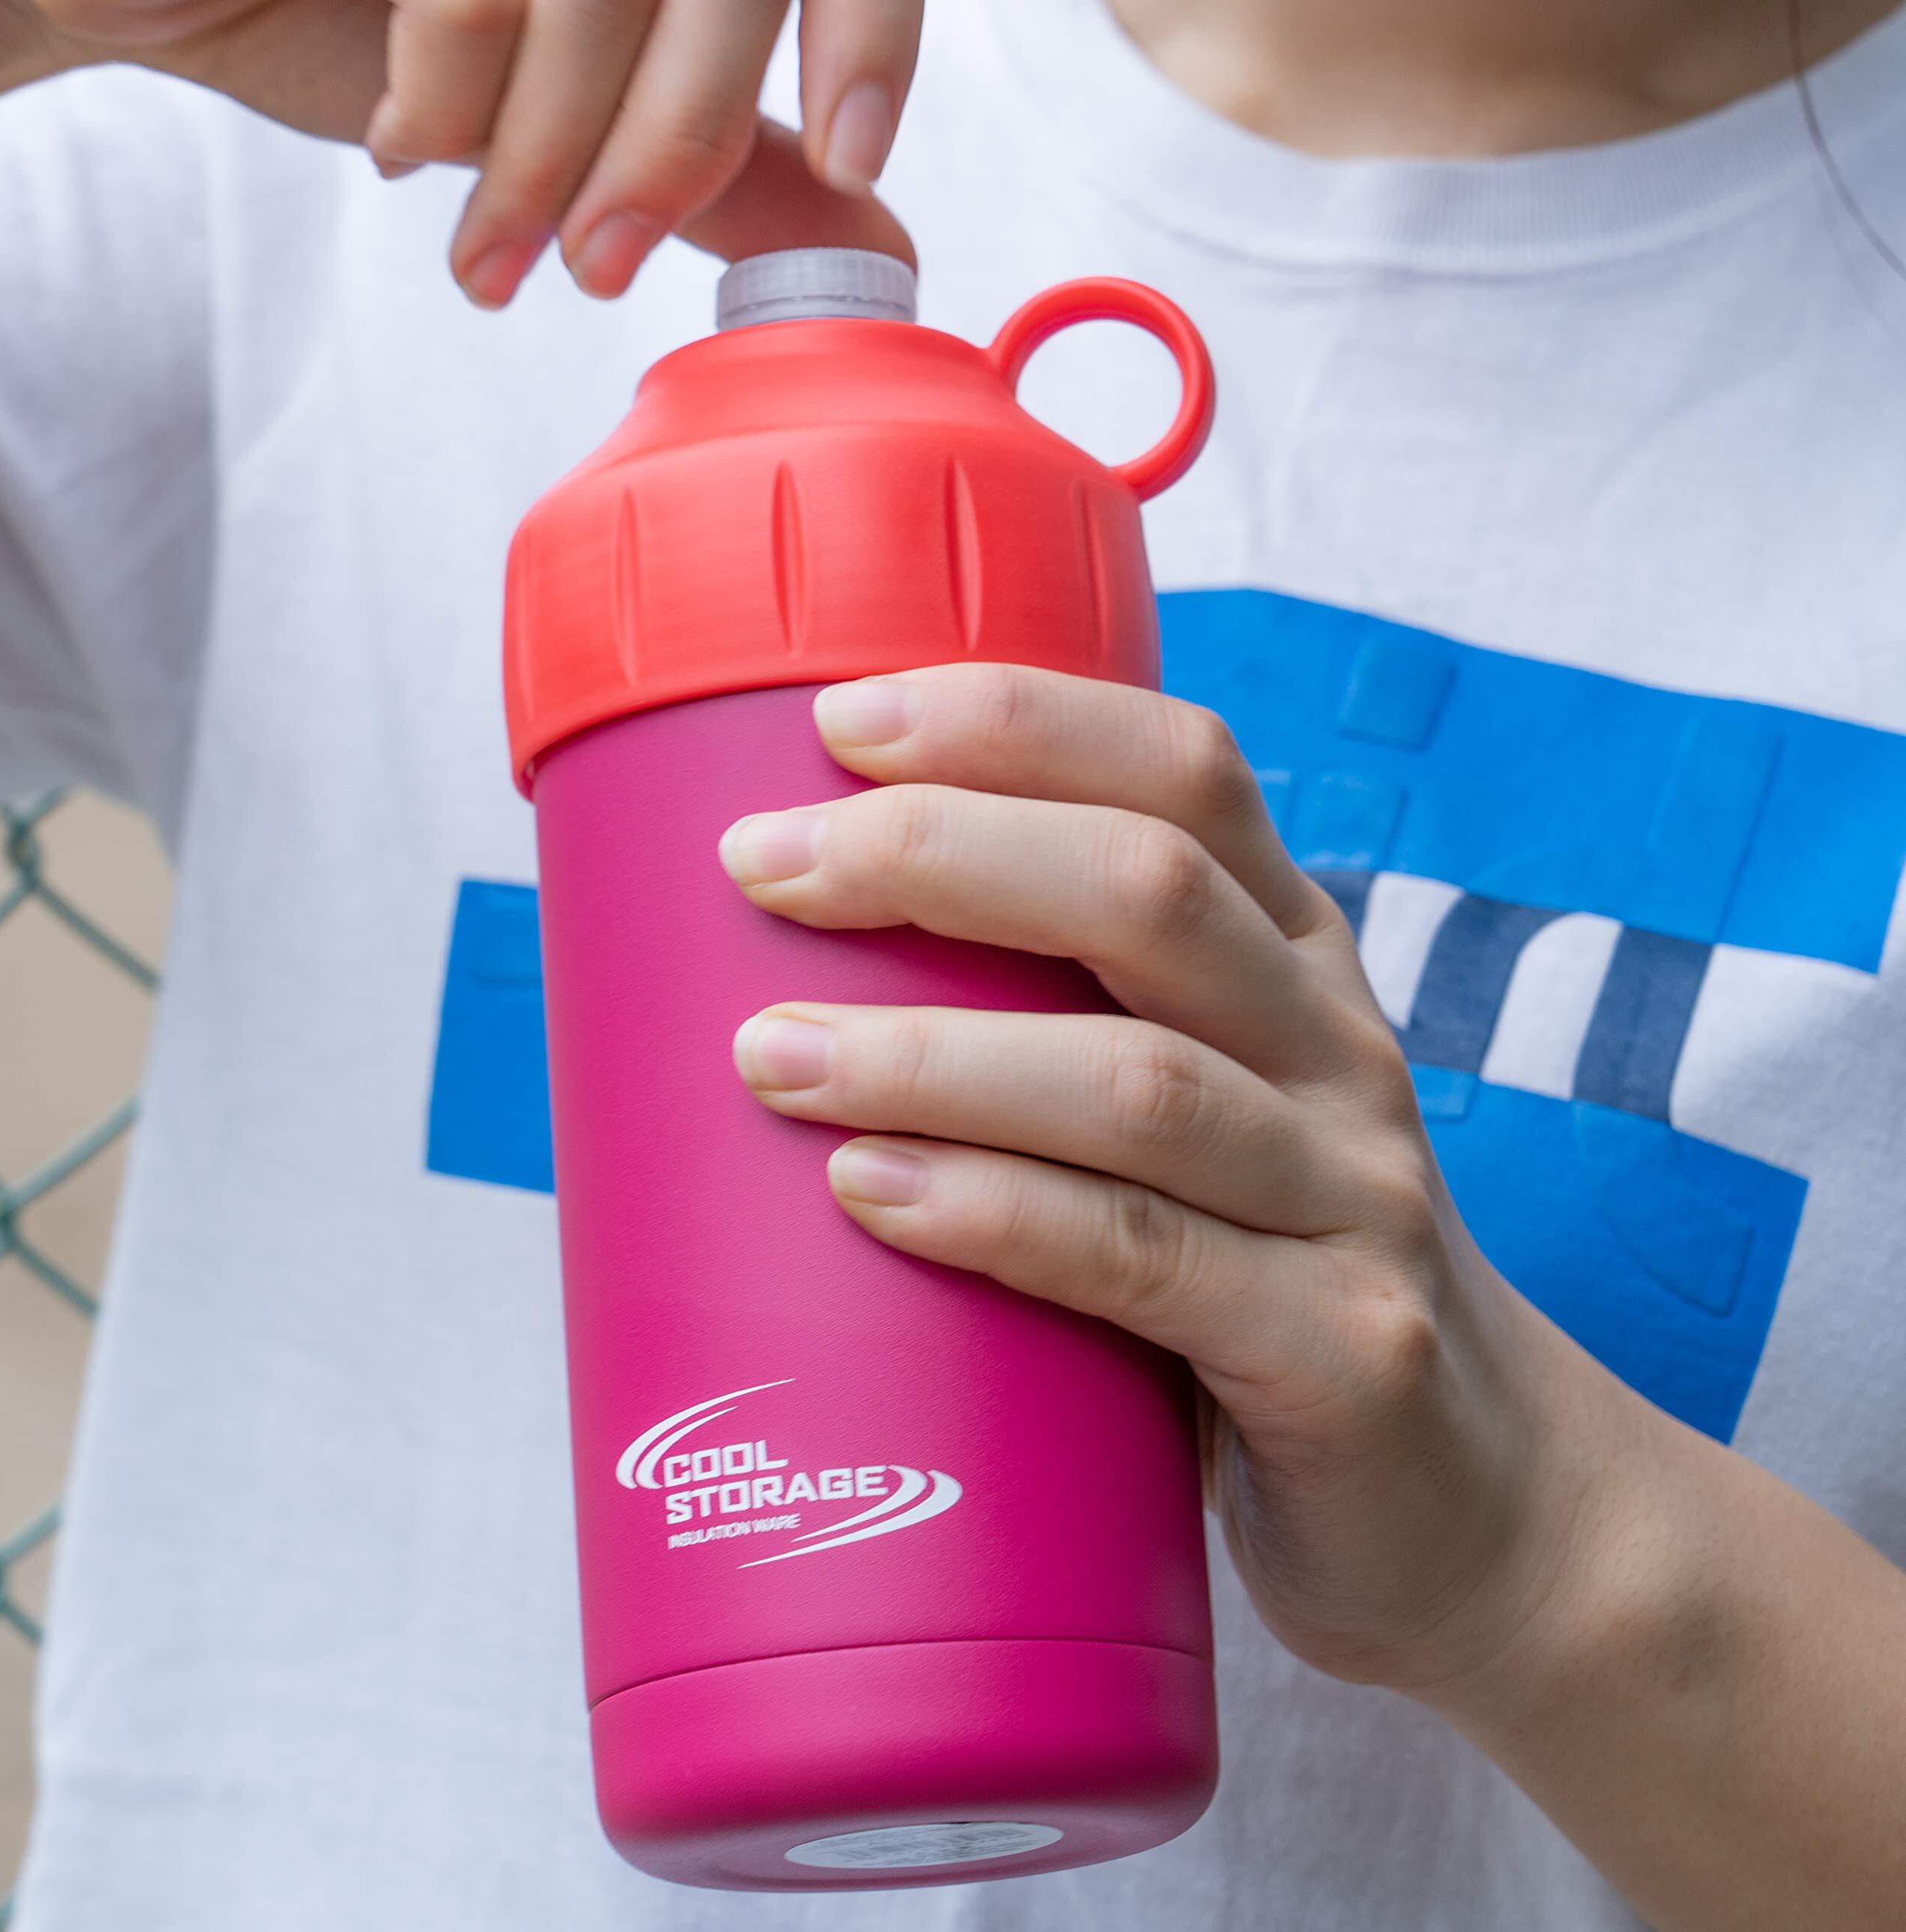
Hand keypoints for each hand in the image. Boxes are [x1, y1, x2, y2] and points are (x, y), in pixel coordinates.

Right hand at [13, 0, 917, 305]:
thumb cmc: (382, 21)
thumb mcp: (586, 101)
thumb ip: (728, 159)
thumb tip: (873, 232)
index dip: (863, 37)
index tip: (850, 158)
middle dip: (659, 145)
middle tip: (595, 271)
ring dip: (538, 139)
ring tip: (487, 258)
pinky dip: (452, 72)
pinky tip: (411, 141)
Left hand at [717, 662, 1635, 1692]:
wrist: (1468, 1500)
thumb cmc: (1259, 1279)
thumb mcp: (1191, 1118)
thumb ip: (1057, 1030)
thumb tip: (795, 973)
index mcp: (1290, 960)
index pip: (1181, 772)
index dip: (1014, 721)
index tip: (837, 725)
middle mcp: (1333, 1048)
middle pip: (1150, 889)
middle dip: (941, 853)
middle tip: (760, 870)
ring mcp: (1354, 1196)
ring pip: (1139, 1081)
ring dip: (933, 1055)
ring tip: (771, 1056)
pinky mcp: (1346, 1349)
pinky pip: (1151, 1261)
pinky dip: (1000, 1216)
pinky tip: (875, 1196)